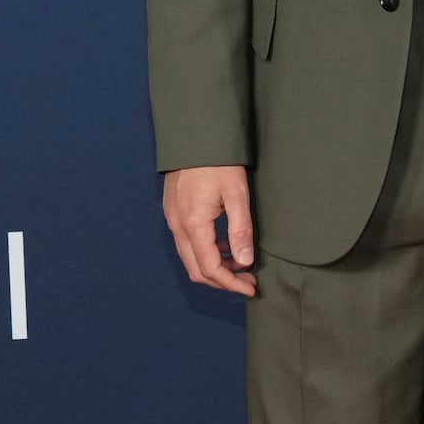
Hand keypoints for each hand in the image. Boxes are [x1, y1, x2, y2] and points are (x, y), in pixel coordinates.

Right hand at [163, 165, 255, 296]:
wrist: (194, 136)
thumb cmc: (218, 162)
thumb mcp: (237, 194)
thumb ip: (240, 230)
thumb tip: (245, 261)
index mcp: (193, 224)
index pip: (210, 269)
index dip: (231, 283)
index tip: (250, 287)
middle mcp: (178, 226)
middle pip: (196, 270)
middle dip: (223, 281)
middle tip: (248, 280)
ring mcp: (172, 220)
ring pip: (190, 259)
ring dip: (214, 267)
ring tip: (240, 264)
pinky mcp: (173, 213)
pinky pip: (186, 244)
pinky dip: (205, 253)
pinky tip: (225, 245)